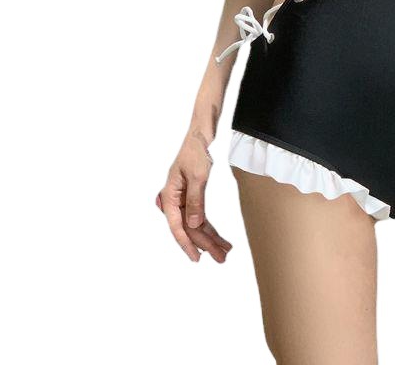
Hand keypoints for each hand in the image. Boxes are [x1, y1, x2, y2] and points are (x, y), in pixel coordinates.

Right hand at [157, 132, 231, 262]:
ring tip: (225, 251)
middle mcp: (174, 201)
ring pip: (195, 225)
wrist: (200, 135)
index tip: (197, 259)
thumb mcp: (197, 176)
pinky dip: (210, 227)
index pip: (177, 227)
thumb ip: (195, 201)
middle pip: (189, 229)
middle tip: (221, 258)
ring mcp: (182, 200)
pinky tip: (219, 238)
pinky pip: (200, 216)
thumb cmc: (195, 152)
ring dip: (210, 238)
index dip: (187, 245)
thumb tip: (193, 225)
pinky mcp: (192, 196)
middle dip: (205, 244)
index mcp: (169, 197)